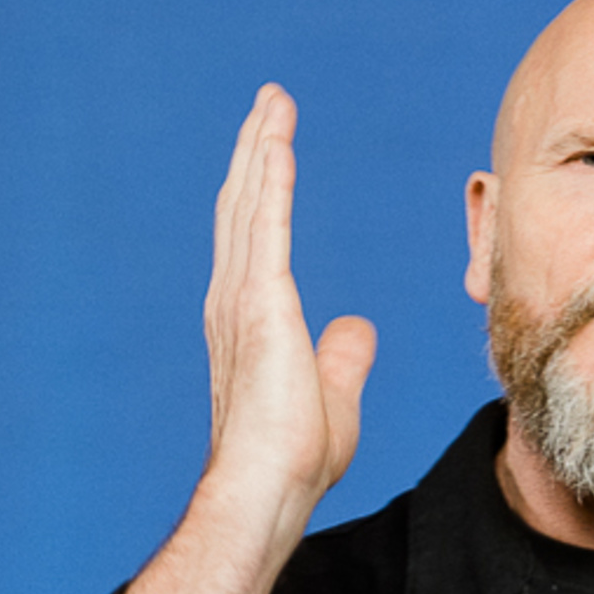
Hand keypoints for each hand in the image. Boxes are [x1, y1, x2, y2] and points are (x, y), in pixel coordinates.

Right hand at [201, 83, 377, 513]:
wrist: (268, 491)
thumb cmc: (294, 459)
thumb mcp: (334, 396)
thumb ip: (343, 356)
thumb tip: (359, 328)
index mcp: (251, 319)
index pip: (257, 236)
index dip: (264, 186)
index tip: (274, 143)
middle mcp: (234, 302)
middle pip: (245, 207)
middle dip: (257, 149)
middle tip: (270, 101)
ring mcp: (241, 303)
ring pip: (249, 206)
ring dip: (261, 150)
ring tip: (272, 103)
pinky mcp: (259, 308)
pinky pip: (265, 230)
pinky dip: (270, 183)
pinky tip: (277, 145)